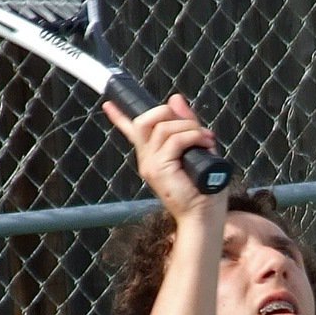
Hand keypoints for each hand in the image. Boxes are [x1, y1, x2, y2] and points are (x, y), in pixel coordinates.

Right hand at [102, 93, 224, 221]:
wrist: (204, 216)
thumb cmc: (204, 189)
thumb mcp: (198, 149)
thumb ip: (186, 125)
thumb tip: (176, 98)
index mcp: (153, 156)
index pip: (132, 132)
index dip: (120, 117)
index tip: (109, 105)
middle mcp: (147, 159)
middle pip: (145, 121)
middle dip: (169, 113)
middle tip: (194, 127)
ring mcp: (150, 164)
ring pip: (163, 127)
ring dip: (189, 127)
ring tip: (206, 139)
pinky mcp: (159, 169)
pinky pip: (174, 139)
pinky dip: (193, 136)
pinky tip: (204, 143)